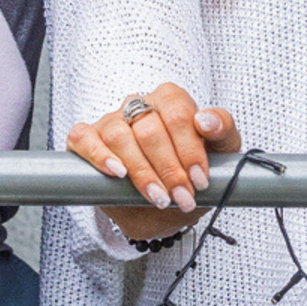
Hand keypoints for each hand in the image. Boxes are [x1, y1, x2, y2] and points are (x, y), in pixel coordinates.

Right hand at [66, 82, 242, 241]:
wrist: (160, 206)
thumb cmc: (189, 171)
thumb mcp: (218, 152)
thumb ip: (223, 130)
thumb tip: (206, 120)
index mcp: (171, 100)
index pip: (178, 113)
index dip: (190, 149)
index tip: (199, 180)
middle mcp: (138, 105)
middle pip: (150, 128)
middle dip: (169, 169)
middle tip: (182, 197)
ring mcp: (110, 120)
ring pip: (119, 135)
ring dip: (141, 172)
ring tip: (158, 198)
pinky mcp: (86, 138)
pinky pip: (84, 138)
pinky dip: (99, 156)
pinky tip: (118, 173)